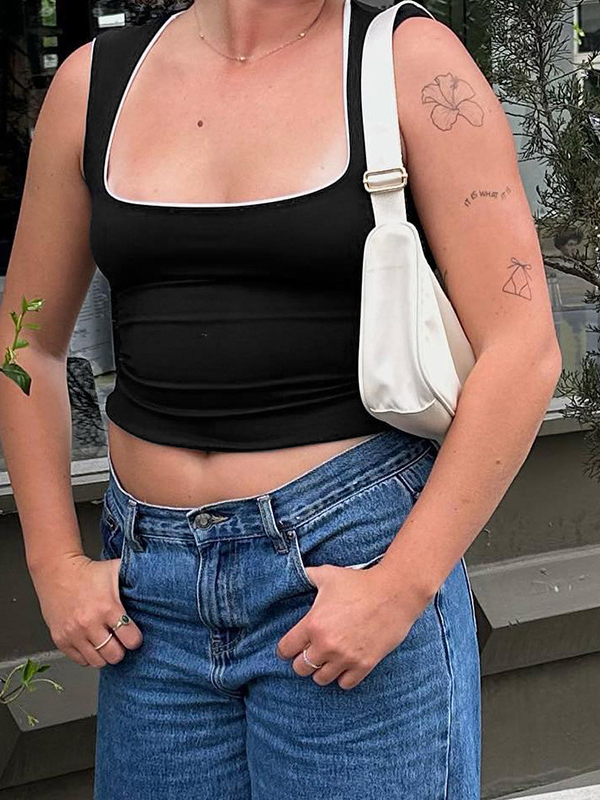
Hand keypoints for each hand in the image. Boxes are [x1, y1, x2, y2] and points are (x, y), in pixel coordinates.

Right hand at [29, 553, 142, 667]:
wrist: (58, 571)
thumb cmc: (90, 571)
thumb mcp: (117, 570)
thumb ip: (136, 579)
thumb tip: (160, 582)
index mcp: (108, 607)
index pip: (131, 639)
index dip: (135, 638)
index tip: (133, 634)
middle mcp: (89, 623)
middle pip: (115, 655)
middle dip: (121, 649)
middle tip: (120, 640)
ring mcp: (73, 633)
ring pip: (97, 662)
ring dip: (104, 654)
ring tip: (106, 641)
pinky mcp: (60, 639)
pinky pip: (80, 660)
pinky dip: (88, 655)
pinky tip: (91, 642)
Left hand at [275, 562, 431, 689]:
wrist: (395, 592)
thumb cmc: (360, 582)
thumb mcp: (328, 574)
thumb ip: (307, 576)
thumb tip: (296, 573)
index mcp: (313, 624)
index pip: (285, 650)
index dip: (286, 648)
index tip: (292, 646)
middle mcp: (326, 645)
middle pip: (300, 668)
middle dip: (303, 660)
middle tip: (311, 651)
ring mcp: (346, 657)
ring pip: (321, 679)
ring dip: (322, 669)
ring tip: (328, 658)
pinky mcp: (364, 664)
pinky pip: (345, 684)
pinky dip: (343, 676)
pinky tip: (345, 664)